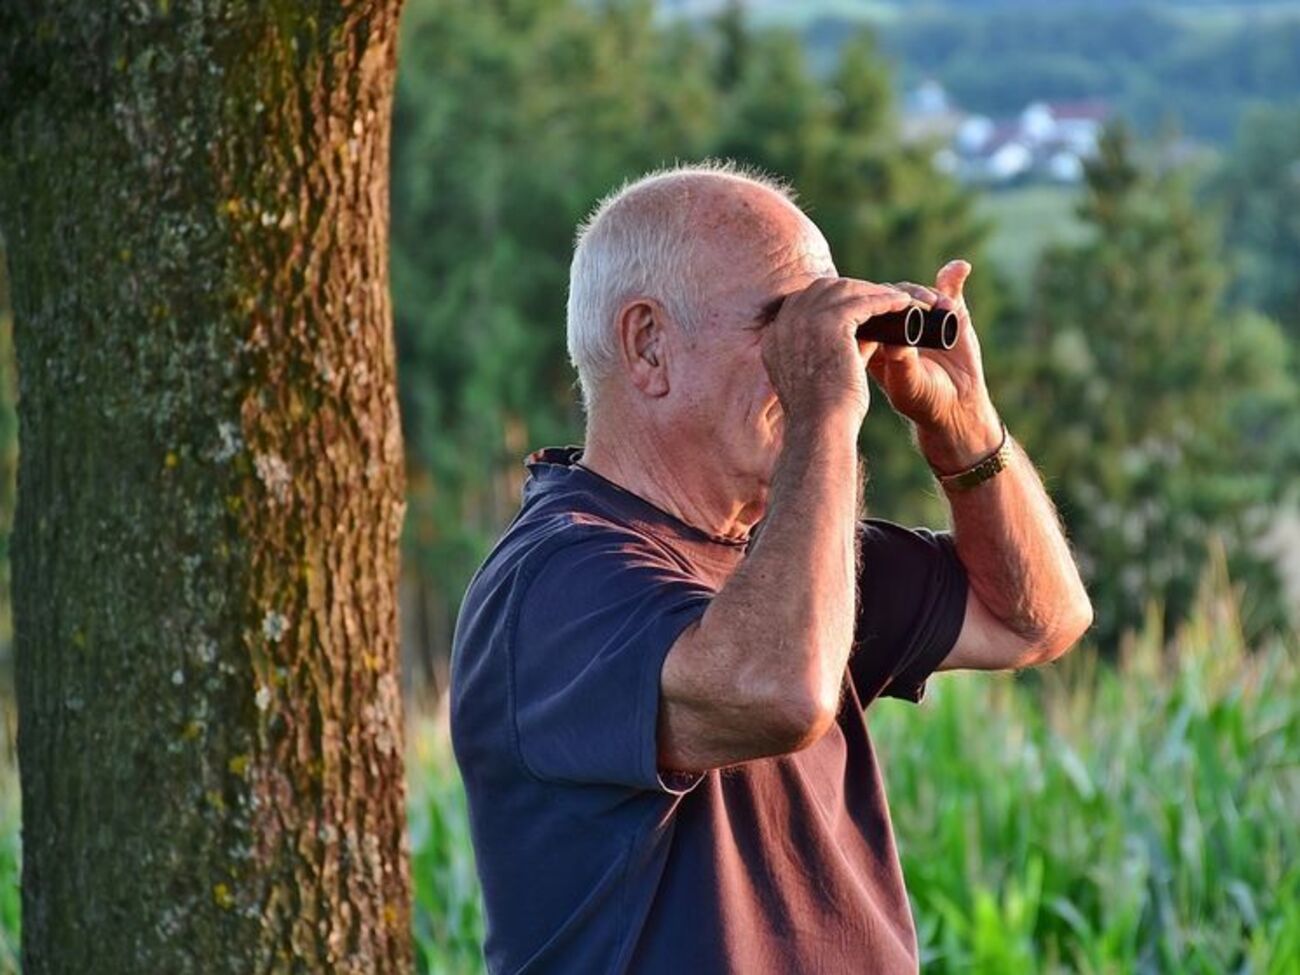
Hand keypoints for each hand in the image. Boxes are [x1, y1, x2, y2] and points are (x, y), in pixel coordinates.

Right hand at [761, 277, 912, 428]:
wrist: (820, 430)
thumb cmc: (824, 416)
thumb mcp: (823, 376)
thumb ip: (840, 351)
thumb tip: (870, 333)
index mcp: (775, 338)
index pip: (804, 303)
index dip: (832, 299)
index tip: (857, 305)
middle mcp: (784, 324)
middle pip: (823, 289)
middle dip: (854, 289)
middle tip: (881, 298)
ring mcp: (804, 321)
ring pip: (845, 291)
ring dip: (874, 292)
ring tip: (899, 299)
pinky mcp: (829, 324)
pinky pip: (863, 301)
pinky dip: (885, 300)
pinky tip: (903, 304)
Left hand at [866, 260, 1002, 470]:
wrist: (955, 406)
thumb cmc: (924, 400)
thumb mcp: (909, 385)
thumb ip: (901, 362)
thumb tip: (894, 340)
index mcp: (872, 340)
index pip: (867, 310)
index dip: (878, 303)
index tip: (896, 308)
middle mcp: (892, 324)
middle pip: (889, 295)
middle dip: (906, 296)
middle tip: (923, 304)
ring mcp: (919, 316)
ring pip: (915, 291)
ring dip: (928, 293)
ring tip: (943, 306)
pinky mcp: (946, 311)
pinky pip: (947, 288)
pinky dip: (953, 276)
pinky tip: (961, 268)